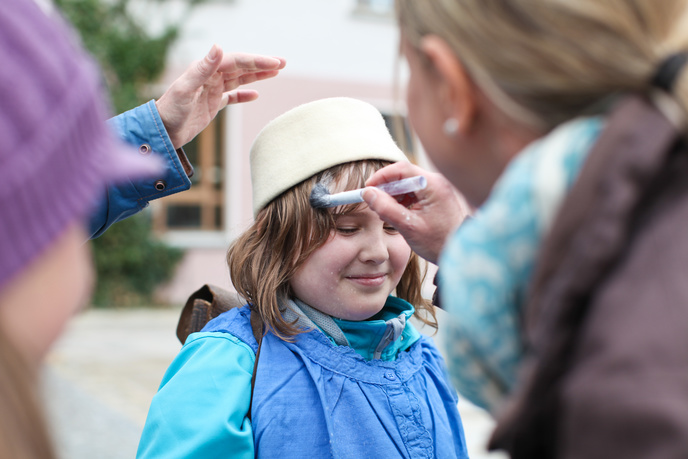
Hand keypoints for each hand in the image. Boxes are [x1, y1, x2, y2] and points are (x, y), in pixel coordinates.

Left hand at [156, 45, 285, 148]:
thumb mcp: (185, 89)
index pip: (235, 61)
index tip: (274, 63)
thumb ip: (202, 68)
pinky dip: (244, 95)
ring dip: (257, 75)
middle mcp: (210, 77)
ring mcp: (212, 90)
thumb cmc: (170, 111)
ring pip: (239, 79)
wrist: (162, 132)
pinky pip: (232, 96)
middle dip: (262, 64)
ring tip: (276, 72)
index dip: (256, 61)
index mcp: (205, 71)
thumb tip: (218, 46)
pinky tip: (256, 95)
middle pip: (241, 67)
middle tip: (282, 63)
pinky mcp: (212, 104)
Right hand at [362, 161, 469, 263]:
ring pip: (407, 183)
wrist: (459, 252)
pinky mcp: (435, 196)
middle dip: (386, 188)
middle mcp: (436, 182)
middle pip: (404, 175)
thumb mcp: (408, 227)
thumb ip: (386, 208)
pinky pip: (414, 191)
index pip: (402, 169)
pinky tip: (397, 214)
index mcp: (433, 185)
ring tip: (386, 213)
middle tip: (374, 203)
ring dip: (393, 195)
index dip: (382, 176)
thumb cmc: (438, 242)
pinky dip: (402, 200)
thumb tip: (368, 193)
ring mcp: (437, 188)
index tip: (368, 188)